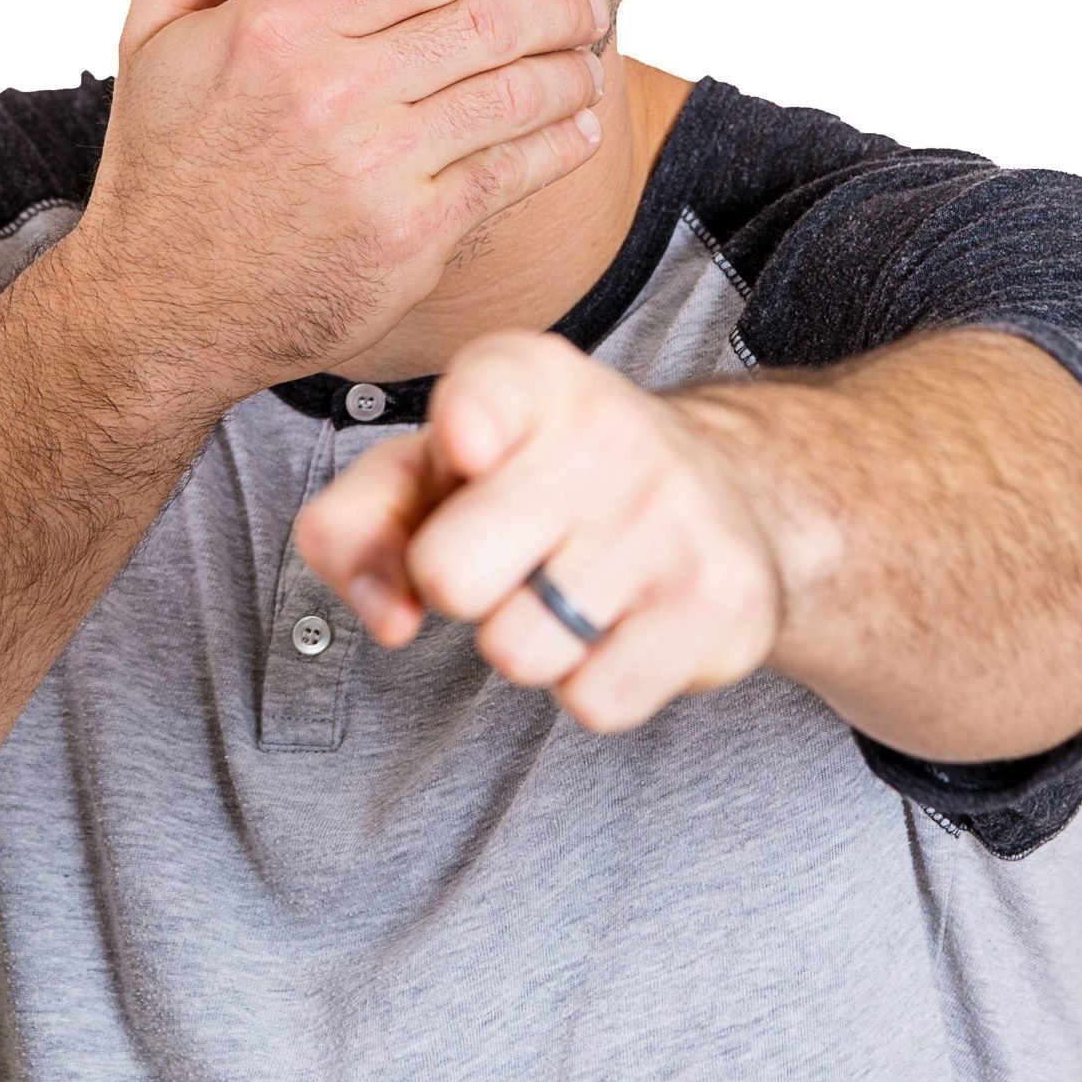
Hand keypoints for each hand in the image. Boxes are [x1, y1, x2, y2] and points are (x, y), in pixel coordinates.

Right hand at [70, 0, 610, 395]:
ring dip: (570, 64)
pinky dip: (558, 141)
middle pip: (489, 21)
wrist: (157, 304)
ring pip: (513, 93)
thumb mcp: (153, 28)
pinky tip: (577, 121)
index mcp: (281, 27)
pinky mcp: (411, 239)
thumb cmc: (161, 160)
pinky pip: (511, 172)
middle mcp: (335, 92)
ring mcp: (379, 169)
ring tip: (590, 45)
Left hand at [293, 331, 784, 732]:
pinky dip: (589, 683)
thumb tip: (390, 615)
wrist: (725, 494)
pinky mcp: (718, 602)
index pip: (479, 400)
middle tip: (503, 554)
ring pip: (516, 652)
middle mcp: (608, 434)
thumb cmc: (540, 482)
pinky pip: (592, 700)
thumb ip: (355, 523)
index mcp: (528, 380)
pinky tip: (617, 624)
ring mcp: (671, 519)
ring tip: (564, 586)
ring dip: (525, 640)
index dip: (461, 432)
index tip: (465, 447)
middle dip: (453, 587)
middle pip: (448, 574)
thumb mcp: (434, 470)